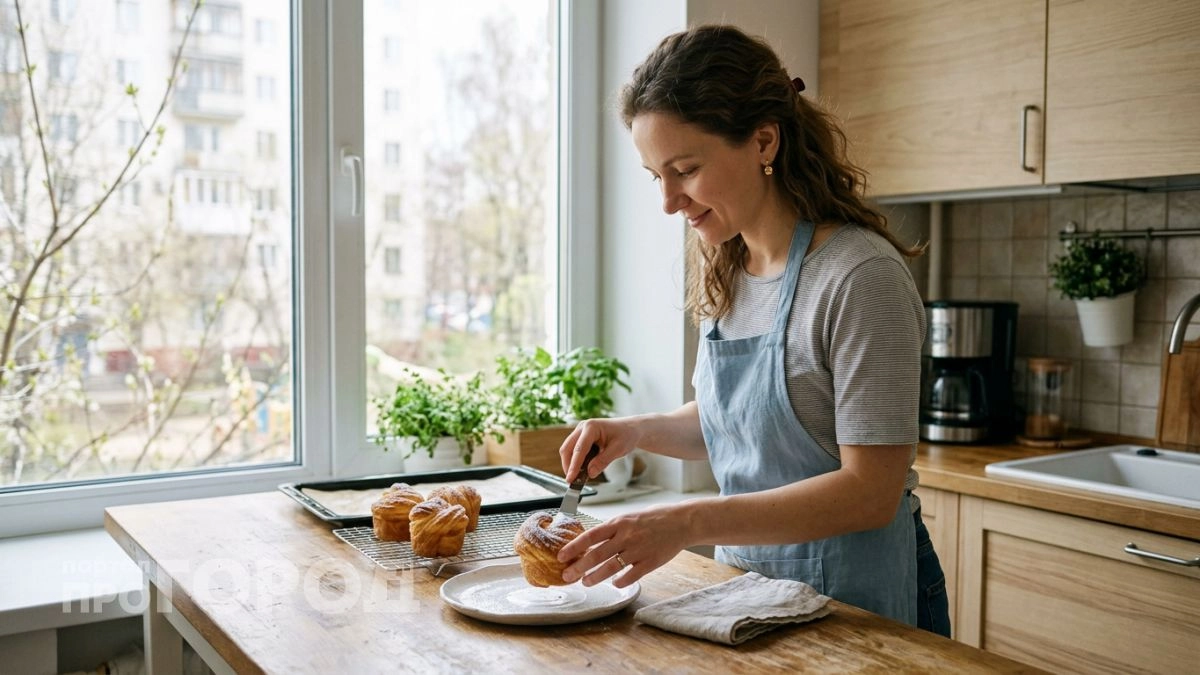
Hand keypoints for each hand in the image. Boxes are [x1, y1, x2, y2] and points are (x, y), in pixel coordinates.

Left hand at [557, 505, 689, 588]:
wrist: (681, 521)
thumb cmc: (653, 518)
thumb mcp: (628, 517)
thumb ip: (611, 530)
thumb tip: (590, 544)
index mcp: (618, 523)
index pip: (590, 536)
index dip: (574, 547)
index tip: (561, 556)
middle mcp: (626, 537)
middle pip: (596, 555)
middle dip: (578, 568)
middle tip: (567, 576)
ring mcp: (638, 550)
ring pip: (610, 568)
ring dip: (595, 577)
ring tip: (585, 582)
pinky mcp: (650, 562)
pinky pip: (630, 575)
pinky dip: (620, 581)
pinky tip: (614, 583)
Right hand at [559, 417, 640, 481]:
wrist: (630, 429)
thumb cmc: (626, 435)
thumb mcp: (618, 449)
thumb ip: (603, 461)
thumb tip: (590, 473)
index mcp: (592, 427)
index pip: (579, 449)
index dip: (574, 465)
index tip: (571, 478)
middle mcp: (583, 427)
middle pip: (567, 448)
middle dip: (568, 465)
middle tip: (572, 480)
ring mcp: (581, 432)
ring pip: (568, 449)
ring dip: (570, 464)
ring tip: (577, 477)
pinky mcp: (581, 437)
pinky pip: (574, 450)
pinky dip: (575, 461)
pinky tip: (581, 470)